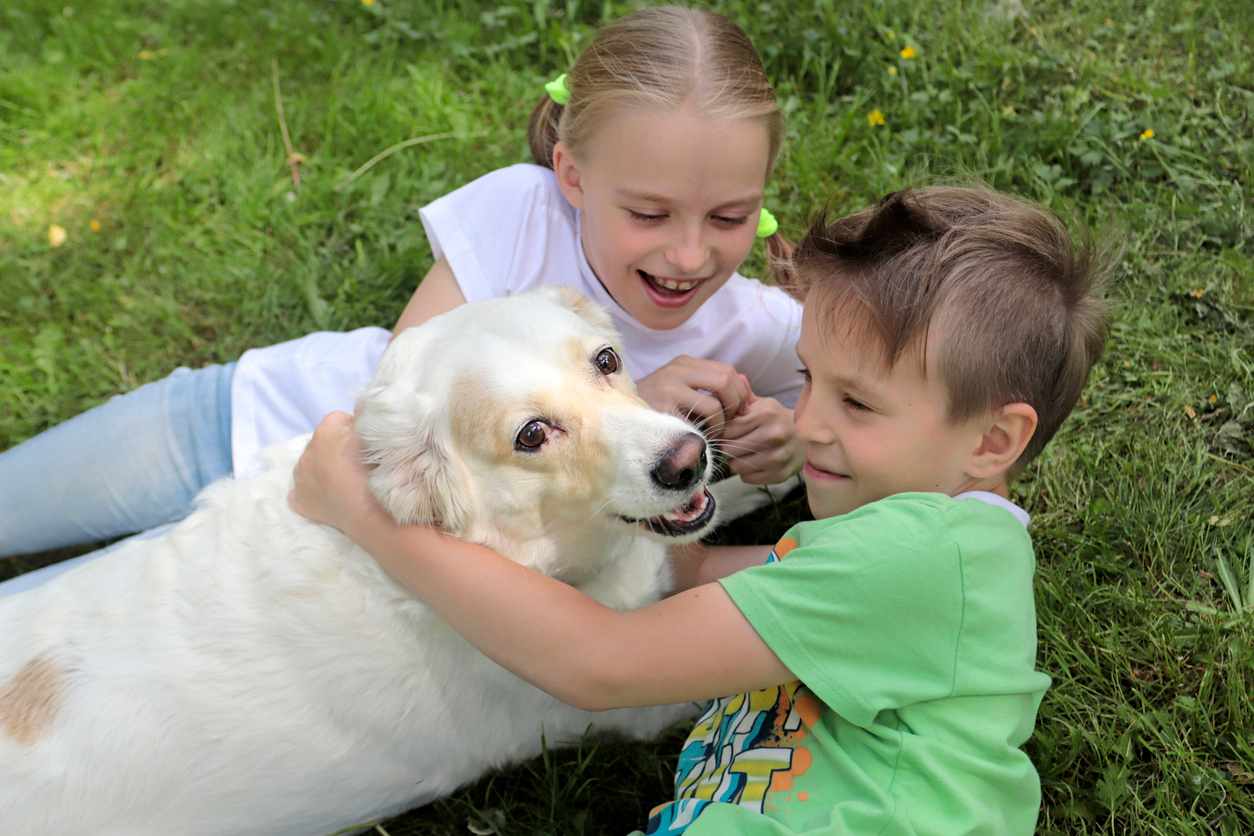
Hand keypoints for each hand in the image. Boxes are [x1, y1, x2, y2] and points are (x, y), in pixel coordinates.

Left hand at [288, 411, 387, 537]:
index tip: (367, 445)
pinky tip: (330, 498)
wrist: (371, 513)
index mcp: (326, 431)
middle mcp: (307, 450)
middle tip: (357, 465)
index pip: (339, 419)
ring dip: (324, 469)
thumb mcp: (379, 436)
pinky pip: (301, 490)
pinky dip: (313, 492)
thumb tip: (362, 410)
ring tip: (345, 483)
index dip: (355, 430)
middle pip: (323, 442)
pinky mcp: (297, 500)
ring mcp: (299, 476)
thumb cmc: (378, 472)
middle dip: (336, 449)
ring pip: (311, 465)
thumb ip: (367, 418)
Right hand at [636, 356, 751, 436]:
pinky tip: (698, 440)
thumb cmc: (654, 406)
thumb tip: (746, 383)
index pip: (728, 371)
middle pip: (726, 382)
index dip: (740, 393)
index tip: (738, 411)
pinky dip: (703, 436)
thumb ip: (710, 384)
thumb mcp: (681, 387)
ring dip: (719, 426)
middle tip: (729, 423)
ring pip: (713, 406)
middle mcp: (676, 371)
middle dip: (735, 406)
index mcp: (684, 363)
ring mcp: (667, 391)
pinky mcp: (661, 413)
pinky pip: (696, 426)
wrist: (617, 417)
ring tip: (711, 434)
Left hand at [720, 397, 803, 483]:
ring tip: (743, 454)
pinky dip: (747, 473)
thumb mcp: (761, 405)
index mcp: (766, 415)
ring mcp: (778, 457)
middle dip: (727, 448)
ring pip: (736, 466)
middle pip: (729, 449)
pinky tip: (754, 463)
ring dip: (735, 462)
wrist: (806, 439)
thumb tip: (719, 396)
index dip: (722, 432)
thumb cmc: (776, 420)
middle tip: (733, 445)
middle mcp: (774, 435)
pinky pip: (748, 478)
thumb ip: (740, 400)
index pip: (727, 430)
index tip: (725, 433)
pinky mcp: (780, 474)